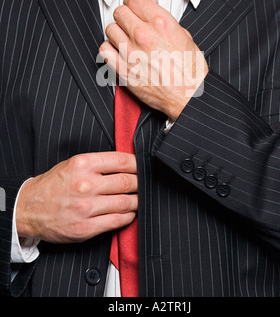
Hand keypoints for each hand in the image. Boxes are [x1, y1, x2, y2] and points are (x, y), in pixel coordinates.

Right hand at [16, 152, 137, 242]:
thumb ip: (98, 163)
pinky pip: (117, 221)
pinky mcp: (85, 228)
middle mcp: (85, 184)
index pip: (121, 161)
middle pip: (128, 182)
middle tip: (143, 183)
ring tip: (138, 198)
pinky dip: (128, 216)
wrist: (28, 207)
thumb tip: (126, 164)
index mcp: (82, 164)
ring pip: (126, 202)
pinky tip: (128, 213)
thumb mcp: (72, 164)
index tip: (142, 166)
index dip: (138, 164)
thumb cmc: (53, 185)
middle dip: (140, 183)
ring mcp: (86, 207)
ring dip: (137, 201)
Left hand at [99, 0, 208, 120]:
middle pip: (120, 12)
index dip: (133, 2)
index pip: (134, 0)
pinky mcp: (123, 70)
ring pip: (110, 29)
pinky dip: (109, 49)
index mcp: (161, 23)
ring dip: (117, 32)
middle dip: (125, 16)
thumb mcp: (184, 36)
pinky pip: (104, 50)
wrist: (189, 96)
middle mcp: (144, 35)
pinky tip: (117, 52)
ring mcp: (132, 52)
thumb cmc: (190, 70)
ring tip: (125, 39)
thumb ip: (164, 18)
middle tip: (130, 23)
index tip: (134, 8)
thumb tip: (152, 3)